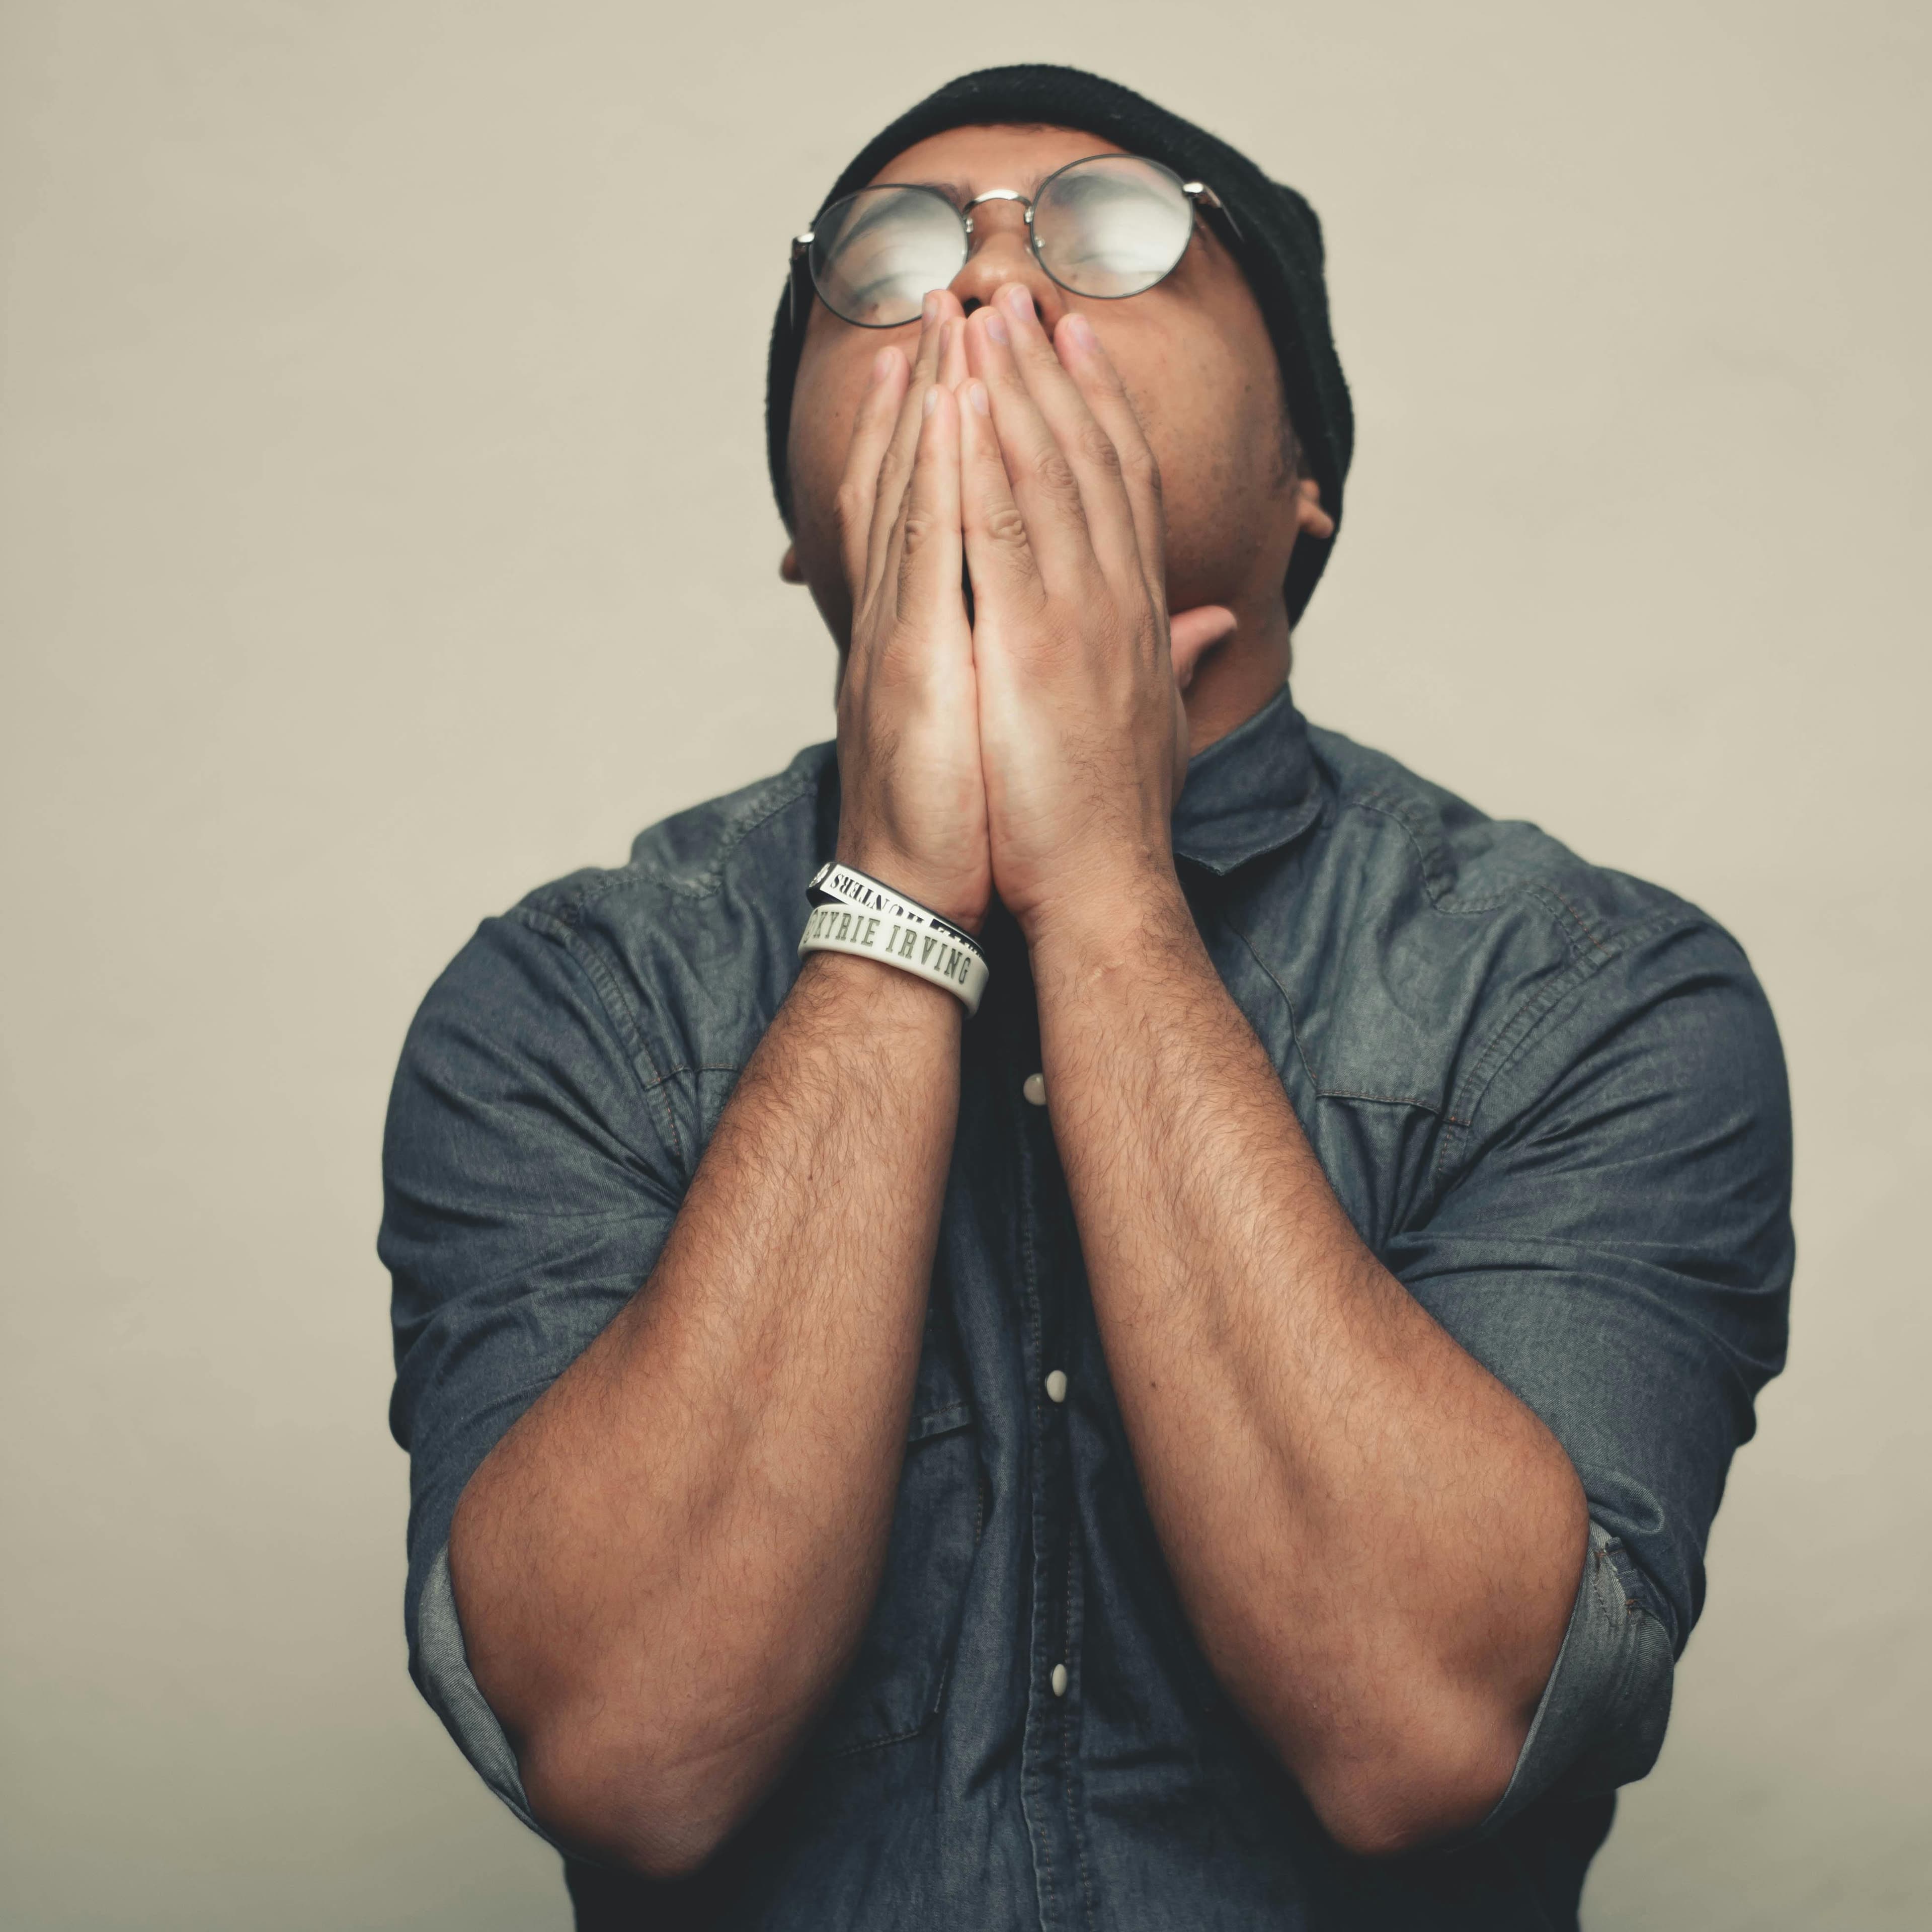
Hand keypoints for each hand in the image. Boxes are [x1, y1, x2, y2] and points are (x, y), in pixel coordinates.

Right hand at [832, 295, 990, 932]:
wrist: (924, 906)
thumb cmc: (971, 824)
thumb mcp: (1010, 733)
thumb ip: (1052, 673)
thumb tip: (1124, 641)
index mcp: (935, 632)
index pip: (940, 514)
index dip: (951, 436)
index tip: (967, 362)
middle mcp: (908, 618)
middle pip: (919, 484)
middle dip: (935, 388)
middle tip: (947, 297)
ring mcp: (902, 631)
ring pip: (911, 492)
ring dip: (926, 400)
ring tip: (940, 314)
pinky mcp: (910, 659)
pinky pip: (920, 545)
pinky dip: (927, 471)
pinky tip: (938, 404)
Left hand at [959, 283, 1230, 944]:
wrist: (1106, 889)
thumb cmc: (1120, 816)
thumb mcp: (1160, 722)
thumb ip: (1180, 657)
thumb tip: (1215, 624)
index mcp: (1139, 611)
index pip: (1123, 483)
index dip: (1099, 403)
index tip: (1074, 341)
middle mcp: (1117, 597)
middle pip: (1086, 456)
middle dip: (1051, 369)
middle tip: (1017, 295)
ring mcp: (1077, 614)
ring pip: (1044, 473)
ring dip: (1012, 388)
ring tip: (979, 317)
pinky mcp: (1031, 643)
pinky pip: (999, 528)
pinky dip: (980, 458)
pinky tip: (957, 402)